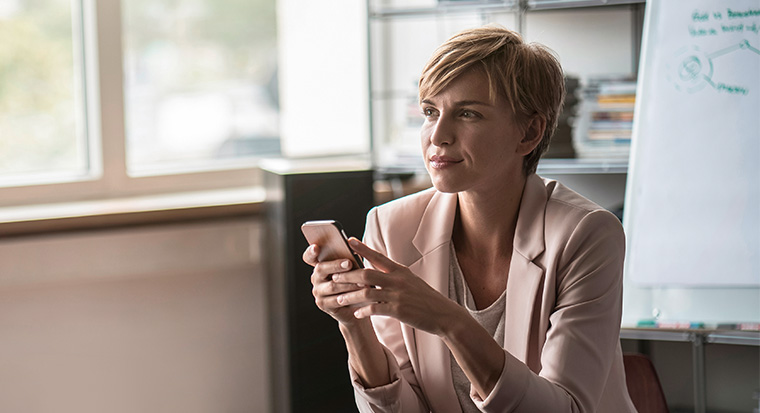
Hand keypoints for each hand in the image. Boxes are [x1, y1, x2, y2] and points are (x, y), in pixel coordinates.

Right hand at [303, 244, 369, 324]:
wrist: (357, 305)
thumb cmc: (355, 281)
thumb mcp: (352, 268)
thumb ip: (349, 258)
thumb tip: (352, 244)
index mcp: (321, 265)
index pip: (309, 256)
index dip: (311, 252)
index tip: (316, 247)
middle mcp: (316, 277)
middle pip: (321, 269)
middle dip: (336, 265)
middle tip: (349, 263)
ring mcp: (318, 291)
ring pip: (332, 286)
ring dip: (348, 283)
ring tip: (362, 282)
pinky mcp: (323, 304)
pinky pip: (335, 300)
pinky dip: (349, 297)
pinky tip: (359, 295)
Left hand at [331, 238, 463, 335]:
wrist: (443, 314)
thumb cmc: (425, 298)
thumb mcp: (411, 281)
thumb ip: (394, 275)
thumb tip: (376, 270)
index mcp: (400, 270)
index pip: (377, 256)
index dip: (362, 249)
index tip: (348, 241)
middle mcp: (398, 280)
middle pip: (366, 273)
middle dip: (348, 276)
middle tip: (334, 278)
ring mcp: (398, 295)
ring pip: (366, 292)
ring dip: (350, 296)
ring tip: (340, 299)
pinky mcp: (398, 310)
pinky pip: (375, 309)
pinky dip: (363, 311)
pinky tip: (357, 313)